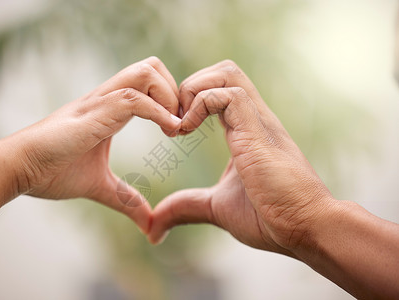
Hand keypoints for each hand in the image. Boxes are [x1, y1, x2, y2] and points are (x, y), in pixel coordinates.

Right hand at [6, 57, 180, 232]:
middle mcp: (107, 98)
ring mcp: (100, 102)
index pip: (149, 81)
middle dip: (175, 91)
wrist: (17, 169)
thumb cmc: (51, 171)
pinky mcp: (94, 113)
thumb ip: (127, 201)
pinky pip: (134, 99)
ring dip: (169, 97)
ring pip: (145, 71)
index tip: (178, 130)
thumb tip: (150, 225)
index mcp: (110, 109)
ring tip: (173, 129)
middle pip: (151, 65)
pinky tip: (169, 132)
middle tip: (179, 125)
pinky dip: (159, 112)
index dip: (171, 100)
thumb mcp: (101, 187)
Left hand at [148, 60, 334, 254]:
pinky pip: (227, 94)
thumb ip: (186, 207)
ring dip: (192, 90)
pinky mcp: (257, 130)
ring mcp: (256, 121)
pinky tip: (187, 131)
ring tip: (180, 124)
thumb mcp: (216, 209)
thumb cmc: (270, 217)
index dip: (190, 99)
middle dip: (189, 86)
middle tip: (173, 120)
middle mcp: (251, 119)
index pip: (218, 90)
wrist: (306, 228)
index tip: (173, 130)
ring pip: (226, 73)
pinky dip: (199, 104)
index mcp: (244, 131)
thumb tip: (155, 226)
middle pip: (223, 71)